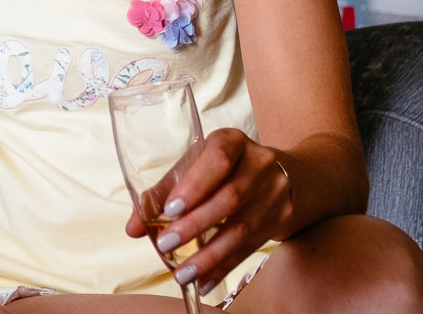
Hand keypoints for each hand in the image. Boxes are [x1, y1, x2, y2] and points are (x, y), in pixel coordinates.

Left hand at [124, 127, 292, 293]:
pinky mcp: (280, 219)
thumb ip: (164, 191)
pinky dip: (223, 267)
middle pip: (229, 198)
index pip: (217, 159)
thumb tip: (133, 227)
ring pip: (241, 229)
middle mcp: (258, 164)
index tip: (170, 209)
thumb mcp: (199, 165)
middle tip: (166, 245)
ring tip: (183, 273)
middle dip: (195, 225)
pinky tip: (204, 282)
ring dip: (209, 256)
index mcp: (232, 141)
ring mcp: (274, 193)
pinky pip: (250, 248)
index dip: (195, 185)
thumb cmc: (227, 168)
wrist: (289, 175)